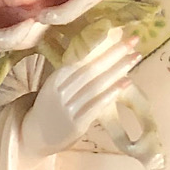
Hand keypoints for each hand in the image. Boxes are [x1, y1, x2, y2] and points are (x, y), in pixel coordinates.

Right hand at [18, 28, 139, 158]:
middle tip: (134, 39)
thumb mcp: (56, 87)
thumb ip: (73, 74)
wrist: (33, 137)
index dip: (99, 45)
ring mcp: (68, 108)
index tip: (116, 32)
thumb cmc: (50, 109)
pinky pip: (97, 104)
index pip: (79, 58)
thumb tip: (100, 55)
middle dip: (114, 53)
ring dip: (118, 69)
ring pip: (96, 85)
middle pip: (91, 68)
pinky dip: (112, 92)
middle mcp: (60, 92)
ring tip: (135, 57)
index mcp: (56, 78)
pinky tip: (127, 82)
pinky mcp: (76, 123)